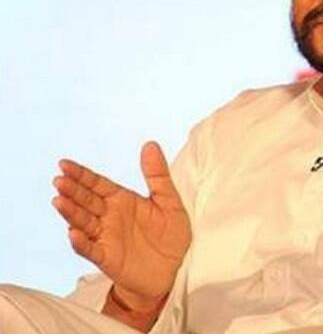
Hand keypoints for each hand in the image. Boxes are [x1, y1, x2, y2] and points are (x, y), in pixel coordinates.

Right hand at [52, 142, 190, 306]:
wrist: (172, 269)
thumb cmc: (170, 235)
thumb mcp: (169, 201)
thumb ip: (158, 175)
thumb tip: (150, 144)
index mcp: (122, 200)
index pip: (98, 184)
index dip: (82, 174)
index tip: (64, 164)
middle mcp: (110, 216)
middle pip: (87, 200)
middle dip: (73, 190)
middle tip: (59, 180)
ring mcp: (106, 237)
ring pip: (84, 222)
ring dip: (71, 213)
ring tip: (59, 201)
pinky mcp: (107, 257)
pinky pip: (91, 249)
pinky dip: (81, 242)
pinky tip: (73, 233)